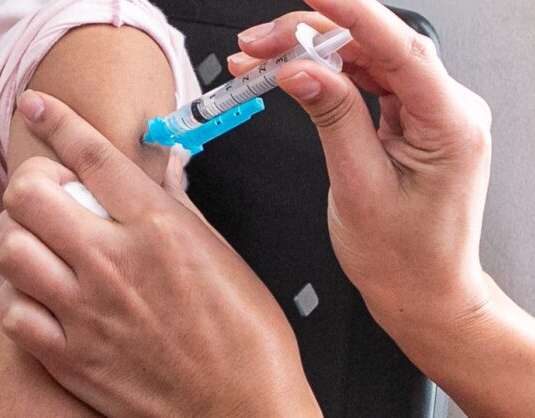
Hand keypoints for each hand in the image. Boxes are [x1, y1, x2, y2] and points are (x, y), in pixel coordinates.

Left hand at [0, 91, 320, 417]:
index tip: (40, 106)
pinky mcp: (73, 358)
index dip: (60, 119)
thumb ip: (181, 209)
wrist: (241, 407)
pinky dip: (22, 297)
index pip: (94, 155)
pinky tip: (47, 297)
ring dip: (19, 236)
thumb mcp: (223, 256)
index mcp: (161, 230)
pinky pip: (15, 313)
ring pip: (10, 249)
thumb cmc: (246, 337)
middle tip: (52, 194)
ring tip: (44, 244)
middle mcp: (117, 264)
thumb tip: (163, 175)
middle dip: (32, 182)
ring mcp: (88, 312)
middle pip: (29, 194)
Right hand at [231, 1, 492, 331]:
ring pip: (366, 62)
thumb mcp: (359, 186)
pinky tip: (291, 75)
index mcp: (450, 125)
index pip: (400, 49)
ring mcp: (427, 114)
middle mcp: (446, 111)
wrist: (421, 291)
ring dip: (312, 56)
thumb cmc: (403, 257)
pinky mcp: (409, 122)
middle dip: (312, 37)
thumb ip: (333, 119)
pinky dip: (325, 77)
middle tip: (258, 43)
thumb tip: (301, 71)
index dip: (353, 14)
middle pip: (377, 48)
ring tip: (260, 60)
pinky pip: (366, 84)